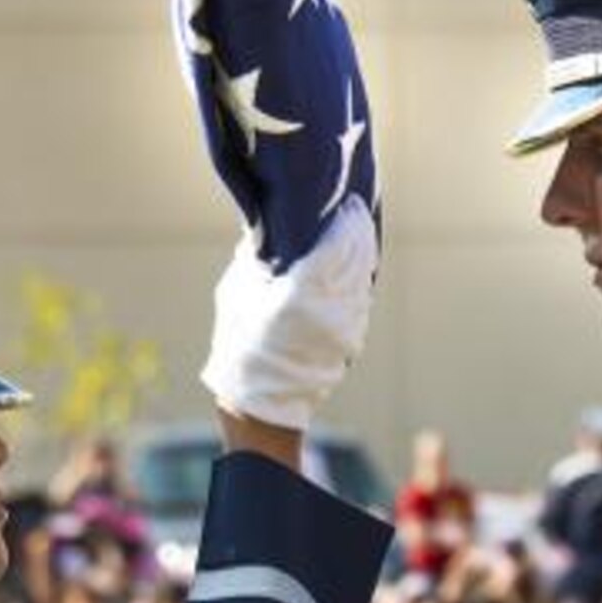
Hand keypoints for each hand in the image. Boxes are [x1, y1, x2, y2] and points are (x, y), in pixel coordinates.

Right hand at [202, 196, 376, 429]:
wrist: (260, 402)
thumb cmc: (240, 343)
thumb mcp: (237, 291)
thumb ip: (257, 254)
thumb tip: (268, 221)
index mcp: (300, 290)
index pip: (336, 242)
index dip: (343, 218)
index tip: (344, 200)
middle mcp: (331, 305)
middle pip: (357, 254)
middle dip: (357, 229)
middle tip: (353, 206)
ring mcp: (346, 323)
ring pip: (363, 274)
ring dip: (363, 250)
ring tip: (356, 228)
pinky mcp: (352, 336)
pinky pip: (361, 296)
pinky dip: (359, 275)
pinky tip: (354, 263)